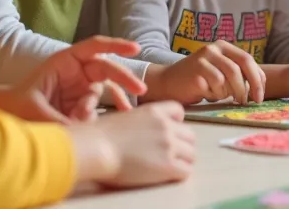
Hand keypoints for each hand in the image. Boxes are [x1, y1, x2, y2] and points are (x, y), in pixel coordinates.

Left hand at [0, 36, 145, 123]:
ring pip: (106, 90)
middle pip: (106, 69)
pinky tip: (123, 117)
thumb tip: (86, 131)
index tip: (135, 48)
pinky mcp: (83, 104)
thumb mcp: (37, 110)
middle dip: (124, 77)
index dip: (116, 45)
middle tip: (140, 89)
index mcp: (65, 62)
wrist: (8, 117)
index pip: (94, 47)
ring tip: (126, 112)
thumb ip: (61, 120)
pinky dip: (112, 111)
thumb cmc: (18, 105)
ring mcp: (81, 87)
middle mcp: (76, 71)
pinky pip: (102, 105)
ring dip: (115, 100)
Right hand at [71, 101, 195, 187]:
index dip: (176, 123)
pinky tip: (165, 177)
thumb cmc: (100, 136)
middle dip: (181, 145)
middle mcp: (166, 126)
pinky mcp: (168, 165)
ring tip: (167, 168)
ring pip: (191, 154)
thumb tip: (142, 133)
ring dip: (182, 161)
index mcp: (154, 111)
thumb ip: (140, 122)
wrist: (96, 149)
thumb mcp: (124, 118)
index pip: (179, 111)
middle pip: (189, 135)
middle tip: (169, 155)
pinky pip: (186, 171)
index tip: (169, 132)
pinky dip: (178, 175)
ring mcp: (169, 145)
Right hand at [144, 40, 264, 104]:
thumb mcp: (220, 71)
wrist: (167, 83)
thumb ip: (237, 73)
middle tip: (249, 102)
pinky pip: (215, 87)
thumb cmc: (198, 80)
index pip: (247, 59)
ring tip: (222, 96)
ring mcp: (203, 60)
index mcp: (222, 46)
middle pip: (240, 68)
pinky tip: (207, 94)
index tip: (259, 96)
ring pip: (228, 79)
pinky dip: (216, 95)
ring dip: (230, 93)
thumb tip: (260, 86)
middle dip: (249, 87)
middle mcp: (213, 49)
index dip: (257, 78)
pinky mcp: (195, 72)